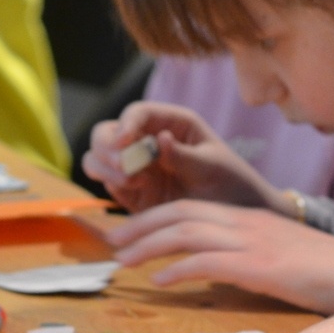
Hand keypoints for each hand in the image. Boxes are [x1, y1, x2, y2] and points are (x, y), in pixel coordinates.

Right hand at [81, 101, 292, 215]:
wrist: (235, 219)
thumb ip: (185, 156)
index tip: (125, 141)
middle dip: (108, 146)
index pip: (138, 113)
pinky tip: (135, 189)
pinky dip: (110, 183)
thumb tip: (160, 138)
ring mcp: (137, 166)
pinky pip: (106, 181)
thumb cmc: (232, 185)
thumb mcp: (213, 168)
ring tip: (132, 180)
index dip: (127, 123)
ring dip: (104, 165)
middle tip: (125, 165)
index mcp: (173, 124)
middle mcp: (148, 140)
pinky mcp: (130, 192)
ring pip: (98, 156)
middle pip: (107, 132)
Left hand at [107, 199, 333, 313]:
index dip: (151, 216)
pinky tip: (158, 282)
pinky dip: (178, 269)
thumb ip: (244, 254)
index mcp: (247, 217)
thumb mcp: (277, 254)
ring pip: (187, 231)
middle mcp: (245, 221)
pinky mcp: (260, 264)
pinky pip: (209, 261)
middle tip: (110, 242)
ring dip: (148, 245)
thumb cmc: (322, 272)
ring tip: (121, 261)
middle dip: (139, 225)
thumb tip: (211, 269)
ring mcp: (252, 241)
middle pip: (180, 212)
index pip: (189, 206)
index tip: (124, 232)